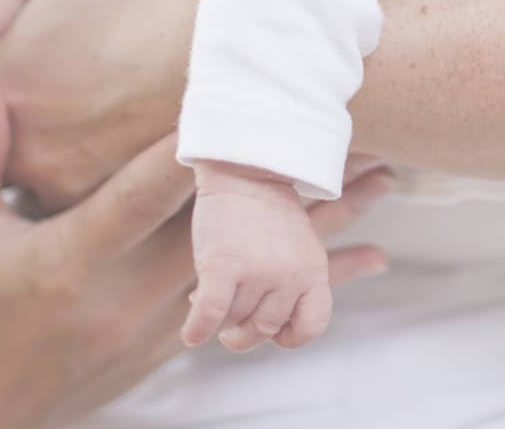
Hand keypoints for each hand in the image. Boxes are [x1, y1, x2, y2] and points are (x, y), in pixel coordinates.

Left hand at [0, 0, 203, 209]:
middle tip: (37, 83)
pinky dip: (94, 169)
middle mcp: (23, 146)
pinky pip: (88, 200)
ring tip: (86, 106)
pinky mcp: (124, 202)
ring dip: (48, 150)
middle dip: (1, 122)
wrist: (250, 48)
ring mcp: (74, 181)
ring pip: (37, 177)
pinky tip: (122, 131)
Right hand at [0, 66, 393, 428]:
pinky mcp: (179, 342)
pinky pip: (259, 306)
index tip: (244, 94)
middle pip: (228, 230)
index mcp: (72, 260)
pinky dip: (310, 283)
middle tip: (357, 127)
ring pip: (258, 269)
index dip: (195, 144)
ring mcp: (162, 324)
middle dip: (290, 176)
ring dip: (322, 225)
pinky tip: (364, 262)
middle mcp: (128, 296)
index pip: (144, 192)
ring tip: (387, 181)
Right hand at [182, 163, 330, 352]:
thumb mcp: (297, 247)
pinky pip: (208, 314)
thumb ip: (286, 287)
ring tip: (212, 296)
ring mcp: (257, 272)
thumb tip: (243, 329)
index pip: (311, 326)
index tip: (273, 332)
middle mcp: (289, 276)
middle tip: (232, 326)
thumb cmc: (265, 210)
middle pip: (265, 328)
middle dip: (246, 331)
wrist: (244, 168)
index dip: (290, 336)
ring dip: (219, 317)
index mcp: (313, 271)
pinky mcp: (222, 266)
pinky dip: (197, 329)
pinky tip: (190, 336)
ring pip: (233, 319)